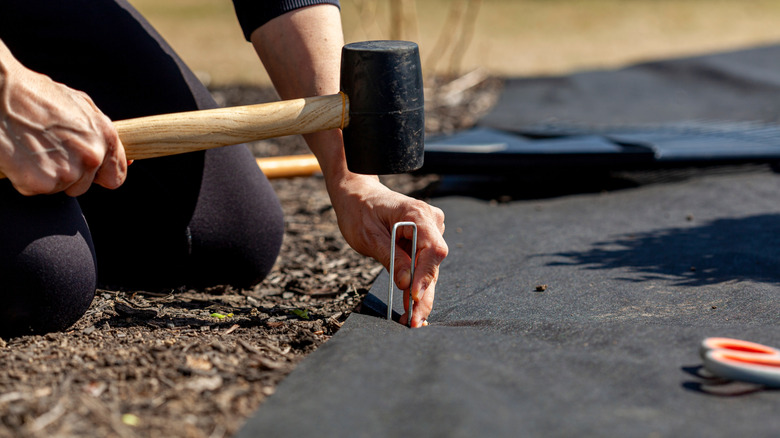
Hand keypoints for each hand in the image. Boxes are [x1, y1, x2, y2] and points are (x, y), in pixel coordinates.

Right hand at [0, 42, 126, 195]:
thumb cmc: (35, 95)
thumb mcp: (80, 105)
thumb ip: (100, 134)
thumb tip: (122, 156)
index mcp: (105, 136)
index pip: (115, 176)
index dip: (99, 175)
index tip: (87, 171)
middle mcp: (91, 156)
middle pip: (84, 185)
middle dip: (68, 173)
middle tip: (47, 149)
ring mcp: (68, 171)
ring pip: (61, 188)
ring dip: (47, 175)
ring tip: (33, 148)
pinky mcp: (42, 182)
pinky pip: (36, 189)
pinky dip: (26, 178)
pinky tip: (20, 155)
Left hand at [329, 174, 447, 326]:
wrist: (357, 194)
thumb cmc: (360, 210)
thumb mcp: (369, 236)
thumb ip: (391, 258)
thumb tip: (407, 284)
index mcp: (418, 214)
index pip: (432, 249)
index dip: (425, 275)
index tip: (414, 297)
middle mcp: (431, 222)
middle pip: (433, 264)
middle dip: (424, 295)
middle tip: (414, 321)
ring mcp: (430, 231)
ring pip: (429, 269)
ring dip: (420, 295)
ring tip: (411, 320)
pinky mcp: (424, 241)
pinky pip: (423, 266)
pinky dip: (416, 286)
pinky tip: (411, 307)